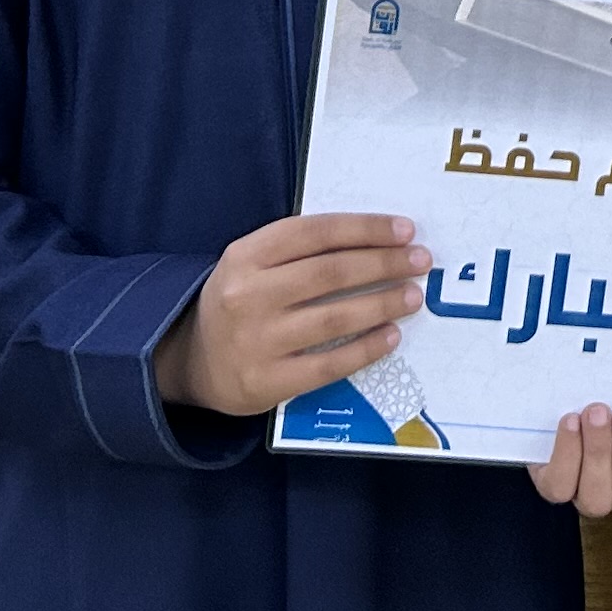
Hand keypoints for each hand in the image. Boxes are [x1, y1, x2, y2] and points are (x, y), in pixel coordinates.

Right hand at [152, 213, 428, 418]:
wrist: (190, 360)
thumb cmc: (239, 301)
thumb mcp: (251, 264)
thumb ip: (299, 250)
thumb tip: (376, 240)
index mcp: (245, 255)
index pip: (316, 232)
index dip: (365, 229)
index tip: (405, 230)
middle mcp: (248, 295)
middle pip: (331, 272)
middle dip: (384, 264)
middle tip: (420, 260)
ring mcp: (256, 340)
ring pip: (334, 317)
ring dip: (382, 303)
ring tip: (413, 296)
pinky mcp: (266, 381)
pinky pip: (328, 364)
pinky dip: (366, 348)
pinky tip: (391, 336)